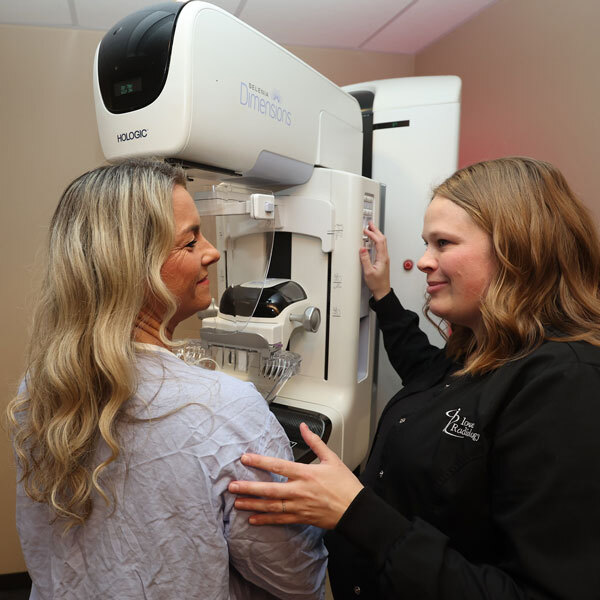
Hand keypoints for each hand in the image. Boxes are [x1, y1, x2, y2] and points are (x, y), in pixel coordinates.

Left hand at [229, 423, 363, 528]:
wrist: (355, 510)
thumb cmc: (345, 485)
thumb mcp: (331, 458)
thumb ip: (314, 442)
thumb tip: (304, 427)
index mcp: (306, 473)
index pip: (278, 465)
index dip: (260, 461)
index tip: (245, 458)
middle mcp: (299, 491)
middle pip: (269, 489)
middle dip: (248, 488)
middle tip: (232, 487)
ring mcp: (299, 506)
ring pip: (271, 506)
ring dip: (253, 505)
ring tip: (237, 503)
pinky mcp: (301, 518)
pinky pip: (280, 520)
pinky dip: (265, 520)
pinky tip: (253, 519)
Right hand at [360, 222, 390, 300]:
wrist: (382, 291)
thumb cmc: (377, 284)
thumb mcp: (368, 272)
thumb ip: (365, 259)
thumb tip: (362, 249)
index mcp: (383, 258)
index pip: (379, 241)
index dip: (372, 234)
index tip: (366, 230)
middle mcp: (385, 256)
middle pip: (382, 239)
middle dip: (376, 230)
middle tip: (370, 224)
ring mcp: (384, 258)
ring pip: (382, 242)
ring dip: (377, 234)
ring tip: (371, 229)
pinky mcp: (382, 260)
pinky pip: (380, 247)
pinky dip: (376, 240)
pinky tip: (372, 240)